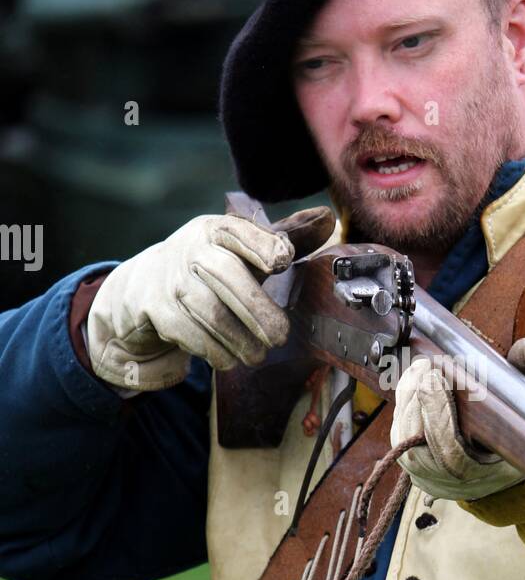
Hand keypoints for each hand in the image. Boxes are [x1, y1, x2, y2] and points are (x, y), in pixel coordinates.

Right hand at [87, 206, 333, 390]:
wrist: (143, 287)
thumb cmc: (209, 268)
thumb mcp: (239, 249)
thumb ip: (282, 238)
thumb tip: (327, 219)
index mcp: (215, 230)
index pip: (238, 231)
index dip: (262, 244)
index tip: (283, 260)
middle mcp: (191, 250)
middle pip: (227, 276)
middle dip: (257, 310)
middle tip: (281, 336)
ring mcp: (171, 281)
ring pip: (211, 313)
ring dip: (240, 340)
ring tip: (259, 355)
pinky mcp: (158, 311)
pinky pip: (192, 335)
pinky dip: (216, 352)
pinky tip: (230, 359)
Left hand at [391, 338, 524, 500]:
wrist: (518, 456)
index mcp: (483, 475)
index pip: (449, 454)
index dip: (438, 416)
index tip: (435, 377)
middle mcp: (450, 482)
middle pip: (416, 447)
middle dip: (416, 401)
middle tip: (424, 366)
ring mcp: (428, 474)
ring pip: (403, 439)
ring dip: (407, 400)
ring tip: (419, 369)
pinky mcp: (415, 461)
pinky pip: (399, 434)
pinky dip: (403, 404)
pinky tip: (413, 380)